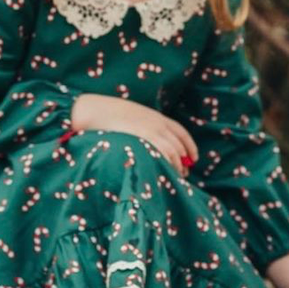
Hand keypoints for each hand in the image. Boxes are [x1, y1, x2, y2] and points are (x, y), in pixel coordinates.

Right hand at [71, 94, 197, 177]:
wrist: (95, 110)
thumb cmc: (109, 115)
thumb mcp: (131, 117)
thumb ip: (142, 126)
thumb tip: (147, 141)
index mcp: (156, 117)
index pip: (181, 132)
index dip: (190, 146)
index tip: (193, 158)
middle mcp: (158, 123)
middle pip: (179, 144)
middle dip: (184, 160)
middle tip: (184, 173)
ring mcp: (151, 130)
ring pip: (174, 151)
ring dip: (177, 166)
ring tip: (176, 177)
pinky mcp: (144, 139)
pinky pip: (163, 154)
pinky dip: (168, 164)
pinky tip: (166, 173)